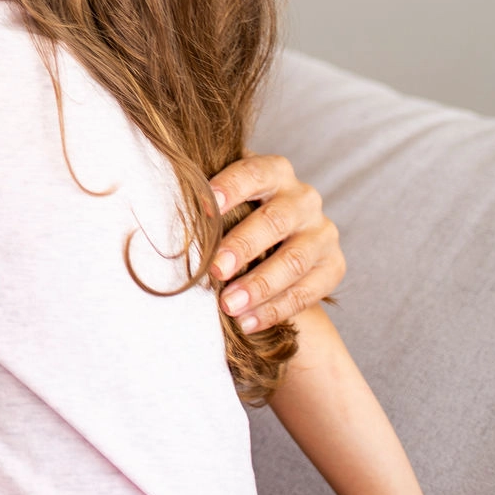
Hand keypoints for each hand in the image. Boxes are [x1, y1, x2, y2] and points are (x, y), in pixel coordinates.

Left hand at [208, 154, 342, 333]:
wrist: (277, 245)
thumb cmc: (236, 216)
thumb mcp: (226, 201)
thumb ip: (205, 199)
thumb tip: (161, 204)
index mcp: (275, 172)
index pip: (254, 173)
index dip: (231, 187)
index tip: (206, 208)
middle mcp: (304, 199)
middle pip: (275, 221)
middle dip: (243, 246)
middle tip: (215, 271)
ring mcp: (322, 233)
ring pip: (294, 260)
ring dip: (260, 286)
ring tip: (229, 306)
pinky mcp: (333, 266)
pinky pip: (307, 291)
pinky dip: (276, 309)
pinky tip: (249, 322)